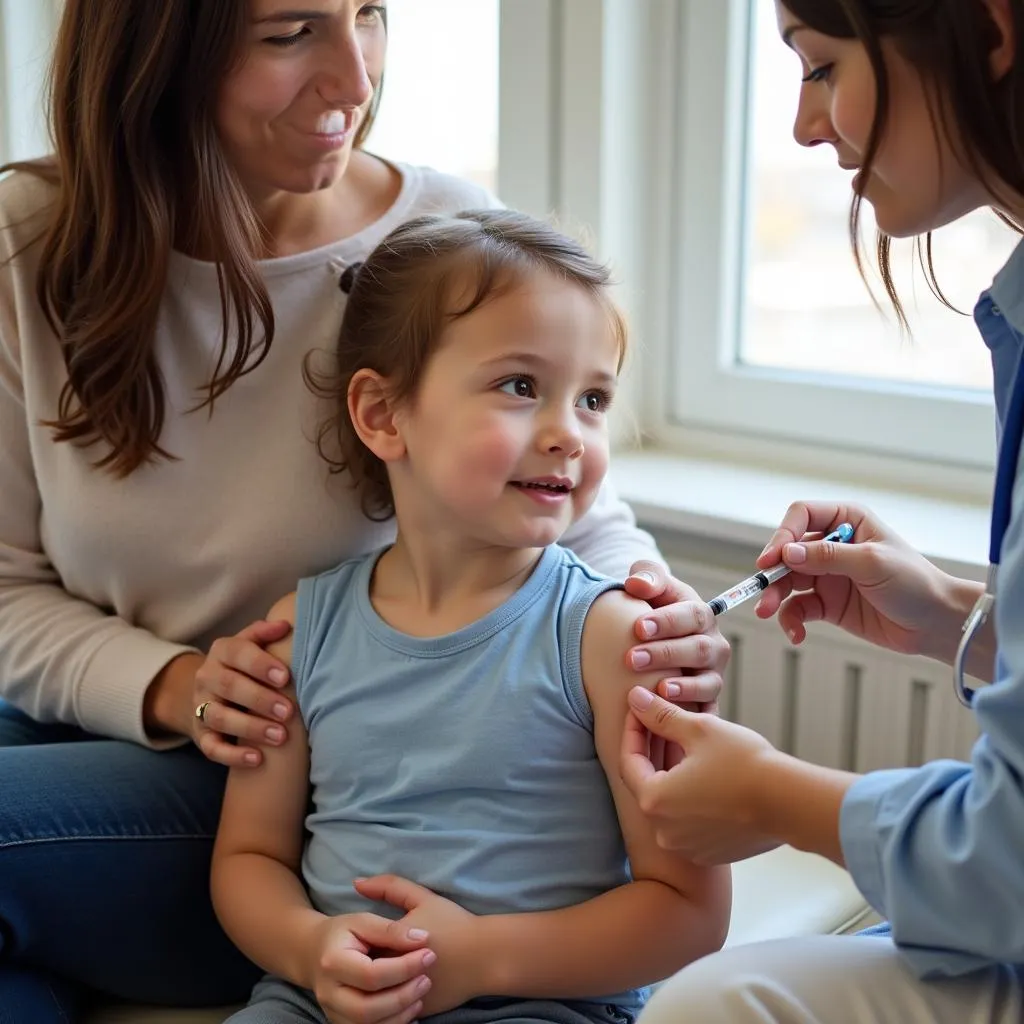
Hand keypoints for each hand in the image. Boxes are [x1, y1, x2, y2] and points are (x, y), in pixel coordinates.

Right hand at [193, 619, 294, 766]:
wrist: (209, 693)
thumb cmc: (244, 666)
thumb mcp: (250, 645)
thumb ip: (265, 633)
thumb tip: (285, 626)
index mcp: (221, 651)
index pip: (237, 652)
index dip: (260, 664)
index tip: (285, 677)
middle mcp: (206, 677)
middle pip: (229, 686)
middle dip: (260, 699)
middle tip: (289, 711)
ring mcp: (200, 707)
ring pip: (220, 718)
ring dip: (251, 728)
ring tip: (280, 736)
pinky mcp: (201, 735)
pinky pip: (212, 748)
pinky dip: (233, 755)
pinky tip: (257, 759)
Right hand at [308, 912, 435, 1023]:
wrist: (314, 953)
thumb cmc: (342, 934)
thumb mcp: (362, 921)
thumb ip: (390, 929)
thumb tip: (422, 938)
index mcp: (332, 962)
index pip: (371, 975)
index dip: (404, 968)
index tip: (428, 955)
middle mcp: (329, 994)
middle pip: (367, 1009)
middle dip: (402, 997)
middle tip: (426, 980)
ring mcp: (333, 1012)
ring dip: (400, 1014)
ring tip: (420, 994)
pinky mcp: (341, 1023)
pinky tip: (410, 1010)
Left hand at [354, 875, 480, 1015]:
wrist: (485, 955)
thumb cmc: (453, 924)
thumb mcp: (421, 898)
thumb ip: (388, 887)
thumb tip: (357, 883)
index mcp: (390, 947)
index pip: (358, 950)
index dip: (358, 943)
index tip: (365, 937)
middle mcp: (393, 977)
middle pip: (363, 974)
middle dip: (363, 965)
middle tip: (371, 954)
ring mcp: (405, 998)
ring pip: (376, 996)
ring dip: (375, 987)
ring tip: (382, 971)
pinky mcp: (418, 1012)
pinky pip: (393, 1011)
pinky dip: (390, 1000)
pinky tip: (397, 985)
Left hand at [620, 687, 779, 864]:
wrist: (791, 803)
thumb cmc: (743, 763)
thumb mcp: (699, 729)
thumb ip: (661, 716)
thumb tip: (635, 698)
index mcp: (654, 800)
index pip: (629, 760)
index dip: (633, 731)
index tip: (641, 709)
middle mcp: (664, 830)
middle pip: (648, 782)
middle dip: (653, 751)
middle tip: (662, 721)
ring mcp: (687, 846)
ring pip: (670, 802)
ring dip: (673, 774)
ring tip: (686, 744)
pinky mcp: (710, 852)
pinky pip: (690, 820)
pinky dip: (691, 796)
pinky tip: (706, 773)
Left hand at [623, 561, 728, 713]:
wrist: (654, 641)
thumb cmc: (652, 610)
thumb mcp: (651, 588)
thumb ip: (647, 576)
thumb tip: (636, 584)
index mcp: (700, 615)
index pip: (691, 615)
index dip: (666, 621)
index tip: (637, 627)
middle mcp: (714, 645)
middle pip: (698, 649)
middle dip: (664, 654)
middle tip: (631, 659)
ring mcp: (713, 675)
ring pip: (706, 682)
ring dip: (683, 687)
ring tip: (659, 689)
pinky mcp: (708, 700)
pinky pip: (706, 710)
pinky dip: (692, 714)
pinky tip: (673, 716)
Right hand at [754, 501, 974, 661]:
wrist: (937, 625)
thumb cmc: (915, 584)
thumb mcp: (872, 563)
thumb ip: (827, 556)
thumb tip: (787, 554)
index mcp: (847, 521)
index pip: (802, 516)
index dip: (784, 535)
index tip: (772, 559)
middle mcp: (833, 544)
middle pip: (787, 551)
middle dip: (772, 572)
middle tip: (762, 592)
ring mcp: (828, 575)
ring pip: (787, 581)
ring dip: (775, 597)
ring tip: (769, 614)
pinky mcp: (828, 603)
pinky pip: (798, 608)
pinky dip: (792, 620)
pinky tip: (797, 634)